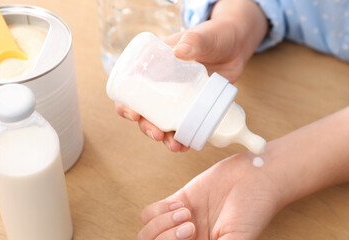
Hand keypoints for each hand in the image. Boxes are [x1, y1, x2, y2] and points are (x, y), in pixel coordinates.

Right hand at [115, 0, 267, 151]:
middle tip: (157, 134)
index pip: (131, 87)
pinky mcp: (194, 107)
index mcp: (155, 67)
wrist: (236, 46)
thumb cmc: (215, 35)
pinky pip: (185, 126)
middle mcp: (163, 85)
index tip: (132, 113)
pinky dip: (184, 138)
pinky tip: (186, 146)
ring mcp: (179, 98)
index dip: (126, 103)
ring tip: (175, 146)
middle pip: (145, 111)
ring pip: (164, 122)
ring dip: (165, 138)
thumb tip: (180, 51)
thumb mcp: (203, 36)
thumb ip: (193, 40)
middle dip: (147, 126)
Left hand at [137, 152, 282, 239]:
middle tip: (190, 226)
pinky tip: (181, 205)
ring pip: (149, 231)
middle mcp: (189, 239)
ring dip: (163, 223)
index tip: (192, 236)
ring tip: (186, 213)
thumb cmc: (254, 210)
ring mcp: (181, 221)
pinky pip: (151, 212)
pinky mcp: (179, 200)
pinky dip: (160, 210)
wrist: (256, 177)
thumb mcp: (237, 239)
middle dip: (166, 238)